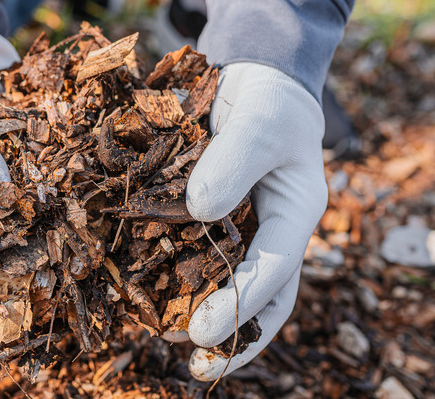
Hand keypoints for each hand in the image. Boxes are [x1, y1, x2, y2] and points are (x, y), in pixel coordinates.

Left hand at [183, 62, 327, 379]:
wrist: (254, 80)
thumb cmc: (269, 100)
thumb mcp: (259, 122)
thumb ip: (234, 163)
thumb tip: (198, 213)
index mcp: (295, 216)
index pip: (274, 274)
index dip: (239, 308)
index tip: (201, 335)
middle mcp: (268, 231)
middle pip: (256, 296)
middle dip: (226, 332)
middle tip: (187, 355)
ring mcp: (238, 227)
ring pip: (221, 279)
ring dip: (194, 308)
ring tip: (157, 329)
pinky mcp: (205, 215)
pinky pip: (188, 248)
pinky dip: (169, 268)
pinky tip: (139, 281)